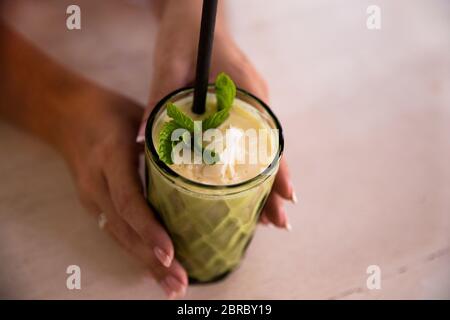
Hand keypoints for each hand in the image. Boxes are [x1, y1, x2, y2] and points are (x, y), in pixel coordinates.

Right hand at [60, 87, 187, 298]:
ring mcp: (91, 196)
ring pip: (118, 235)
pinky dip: (135, 250)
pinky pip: (115, 230)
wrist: (65, 115)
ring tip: (170, 285)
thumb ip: (165, 136)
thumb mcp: (137, 114)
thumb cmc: (108, 111)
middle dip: (151, 259)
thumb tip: (205, 154)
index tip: (170, 253)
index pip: (129, 200)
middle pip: (124, 228)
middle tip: (178, 283)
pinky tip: (153, 266)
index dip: (149, 229)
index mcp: (110, 156)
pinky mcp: (93, 203)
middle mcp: (97, 182)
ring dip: (144, 262)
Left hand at [138, 1, 295, 228]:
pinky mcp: (241, 105)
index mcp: (245, 88)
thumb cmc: (184, 33)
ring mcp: (251, 103)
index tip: (285, 197)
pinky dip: (251, 165)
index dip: (276, 168)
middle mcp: (255, 99)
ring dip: (266, 180)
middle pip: (270, 148)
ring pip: (262, 147)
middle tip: (280, 222)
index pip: (267, 135)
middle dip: (276, 185)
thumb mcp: (169, 62)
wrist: (193, 14)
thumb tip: (142, 140)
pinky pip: (250, 139)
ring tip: (268, 216)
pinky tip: (247, 188)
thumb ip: (159, 99)